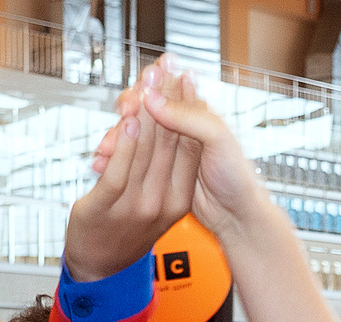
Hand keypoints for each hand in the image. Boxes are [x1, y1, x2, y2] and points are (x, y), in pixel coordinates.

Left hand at [65, 62, 201, 282]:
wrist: (102, 269)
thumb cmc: (129, 230)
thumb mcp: (160, 203)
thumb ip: (167, 171)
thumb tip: (171, 128)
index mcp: (179, 200)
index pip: (189, 149)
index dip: (188, 111)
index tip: (184, 77)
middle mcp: (162, 205)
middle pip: (170, 145)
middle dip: (166, 103)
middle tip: (164, 70)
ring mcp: (134, 208)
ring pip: (145, 153)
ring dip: (146, 114)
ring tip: (146, 84)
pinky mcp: (105, 208)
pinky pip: (119, 171)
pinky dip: (125, 143)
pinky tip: (129, 120)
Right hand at [94, 61, 265, 243]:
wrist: (236, 216)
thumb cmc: (236, 176)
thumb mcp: (217, 138)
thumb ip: (187, 115)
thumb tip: (152, 99)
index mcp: (198, 111)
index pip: (167, 88)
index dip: (148, 86)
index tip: (133, 93)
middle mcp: (183, 127)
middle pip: (146, 108)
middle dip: (128, 111)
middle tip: (118, 117)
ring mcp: (170, 150)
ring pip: (136, 133)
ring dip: (118, 136)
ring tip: (105, 145)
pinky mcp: (161, 171)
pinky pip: (134, 158)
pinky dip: (118, 157)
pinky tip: (104, 160)